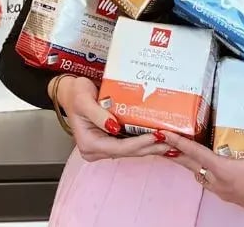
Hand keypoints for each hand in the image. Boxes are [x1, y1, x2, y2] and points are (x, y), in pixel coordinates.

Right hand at [54, 76, 172, 162]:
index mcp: (89, 144)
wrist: (72, 92)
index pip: (119, 148)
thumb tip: (114, 127)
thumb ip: (98, 114)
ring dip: (151, 146)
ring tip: (171, 142)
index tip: (156, 136)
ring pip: (131, 150)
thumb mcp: (84, 100)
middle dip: (150, 147)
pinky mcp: (110, 140)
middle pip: (128, 152)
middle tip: (172, 141)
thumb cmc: (76, 94)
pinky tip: (159, 138)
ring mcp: (104, 146)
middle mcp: (96, 150)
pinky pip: (130, 143)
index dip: (139, 143)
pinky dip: (145, 141)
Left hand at [161, 94, 243, 223]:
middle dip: (176, 153)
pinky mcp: (230, 196)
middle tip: (162, 143)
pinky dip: (203, 172)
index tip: (163, 134)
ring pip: (200, 175)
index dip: (177, 142)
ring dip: (190, 164)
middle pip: (191, 165)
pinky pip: (210, 183)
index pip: (195, 152)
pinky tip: (210, 166)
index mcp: (224, 169)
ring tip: (183, 152)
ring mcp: (223, 191)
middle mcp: (219, 181)